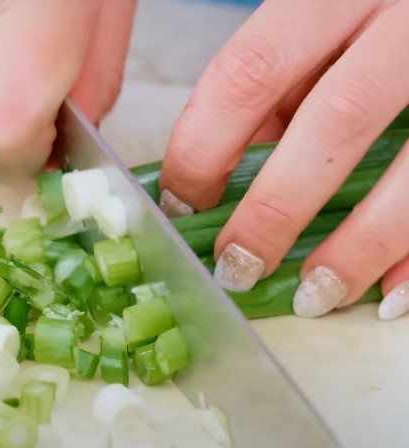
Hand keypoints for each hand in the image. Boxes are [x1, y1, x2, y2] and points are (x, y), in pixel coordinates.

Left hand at [159, 0, 408, 319]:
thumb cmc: (366, 13)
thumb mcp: (311, 27)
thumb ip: (275, 88)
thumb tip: (227, 175)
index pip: (248, 73)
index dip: (203, 147)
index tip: (182, 203)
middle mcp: (400, 21)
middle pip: (332, 123)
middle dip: (275, 210)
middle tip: (237, 267)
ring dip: (355, 247)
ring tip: (312, 296)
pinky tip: (388, 293)